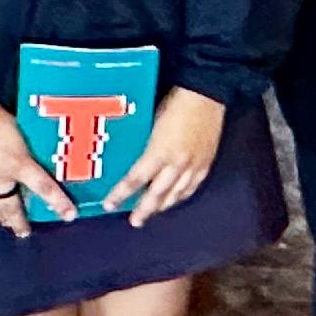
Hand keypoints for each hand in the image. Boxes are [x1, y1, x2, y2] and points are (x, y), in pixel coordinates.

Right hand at [0, 90, 52, 238]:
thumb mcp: (17, 129)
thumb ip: (25, 148)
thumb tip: (33, 156)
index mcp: (17, 164)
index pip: (44, 188)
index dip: (58, 203)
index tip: (69, 216)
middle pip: (13, 209)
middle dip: (20, 222)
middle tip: (25, 231)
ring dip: (1, 219)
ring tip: (7, 225)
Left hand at [106, 87, 227, 224]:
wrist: (206, 94)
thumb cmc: (176, 102)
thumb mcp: (150, 122)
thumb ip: (144, 144)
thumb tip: (131, 157)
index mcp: (158, 152)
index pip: (135, 180)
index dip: (121, 194)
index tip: (109, 204)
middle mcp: (176, 164)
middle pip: (157, 195)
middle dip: (144, 210)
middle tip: (135, 221)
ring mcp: (193, 166)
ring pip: (176, 194)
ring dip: (163, 206)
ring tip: (154, 212)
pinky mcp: (205, 163)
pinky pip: (192, 186)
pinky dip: (182, 196)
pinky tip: (177, 199)